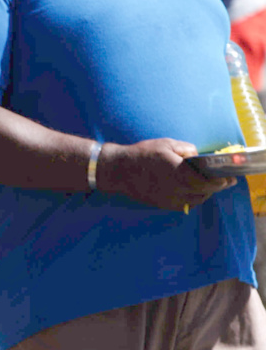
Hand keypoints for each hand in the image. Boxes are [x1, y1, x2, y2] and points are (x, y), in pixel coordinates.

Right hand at [98, 138, 234, 210]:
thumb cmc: (142, 154)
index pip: (207, 182)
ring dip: (206, 194)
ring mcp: (168, 199)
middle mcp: (174, 188)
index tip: (229, 178)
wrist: (119, 171)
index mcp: (177, 172)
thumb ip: (187, 149)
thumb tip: (198, 157)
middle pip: (204, 192)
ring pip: (196, 200)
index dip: (220, 181)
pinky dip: (193, 199)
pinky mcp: (162, 204)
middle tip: (225, 181)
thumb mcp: (166, 144)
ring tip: (210, 186)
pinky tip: (193, 192)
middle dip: (217, 187)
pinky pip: (184, 205)